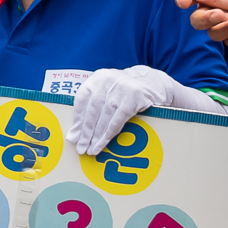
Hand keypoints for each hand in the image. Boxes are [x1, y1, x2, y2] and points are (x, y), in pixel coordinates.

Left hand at [65, 64, 195, 155]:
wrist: (154, 82)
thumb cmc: (125, 92)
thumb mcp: (107, 92)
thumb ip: (91, 109)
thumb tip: (74, 135)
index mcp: (98, 78)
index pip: (82, 100)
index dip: (78, 120)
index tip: (73, 137)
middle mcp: (108, 80)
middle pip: (93, 110)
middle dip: (86, 132)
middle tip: (81, 148)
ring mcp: (122, 88)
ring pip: (105, 116)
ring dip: (97, 136)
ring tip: (92, 150)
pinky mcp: (135, 97)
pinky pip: (119, 119)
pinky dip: (110, 133)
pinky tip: (104, 143)